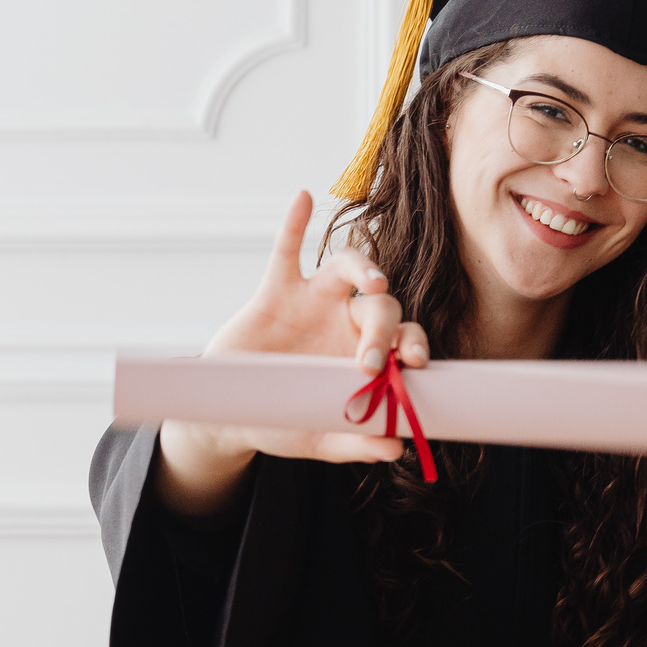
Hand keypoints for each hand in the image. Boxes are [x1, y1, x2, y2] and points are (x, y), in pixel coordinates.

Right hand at [155, 191, 432, 513]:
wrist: (232, 415)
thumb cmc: (285, 421)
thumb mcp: (320, 438)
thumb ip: (357, 442)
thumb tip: (396, 447)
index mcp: (368, 352)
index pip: (405, 338)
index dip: (415, 344)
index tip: (415, 363)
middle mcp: (347, 320)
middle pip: (382, 306)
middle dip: (384, 330)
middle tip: (371, 362)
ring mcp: (313, 301)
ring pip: (347, 265)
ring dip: (364, 268)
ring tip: (374, 282)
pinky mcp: (276, 291)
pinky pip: (286, 250)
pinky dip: (294, 223)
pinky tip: (303, 198)